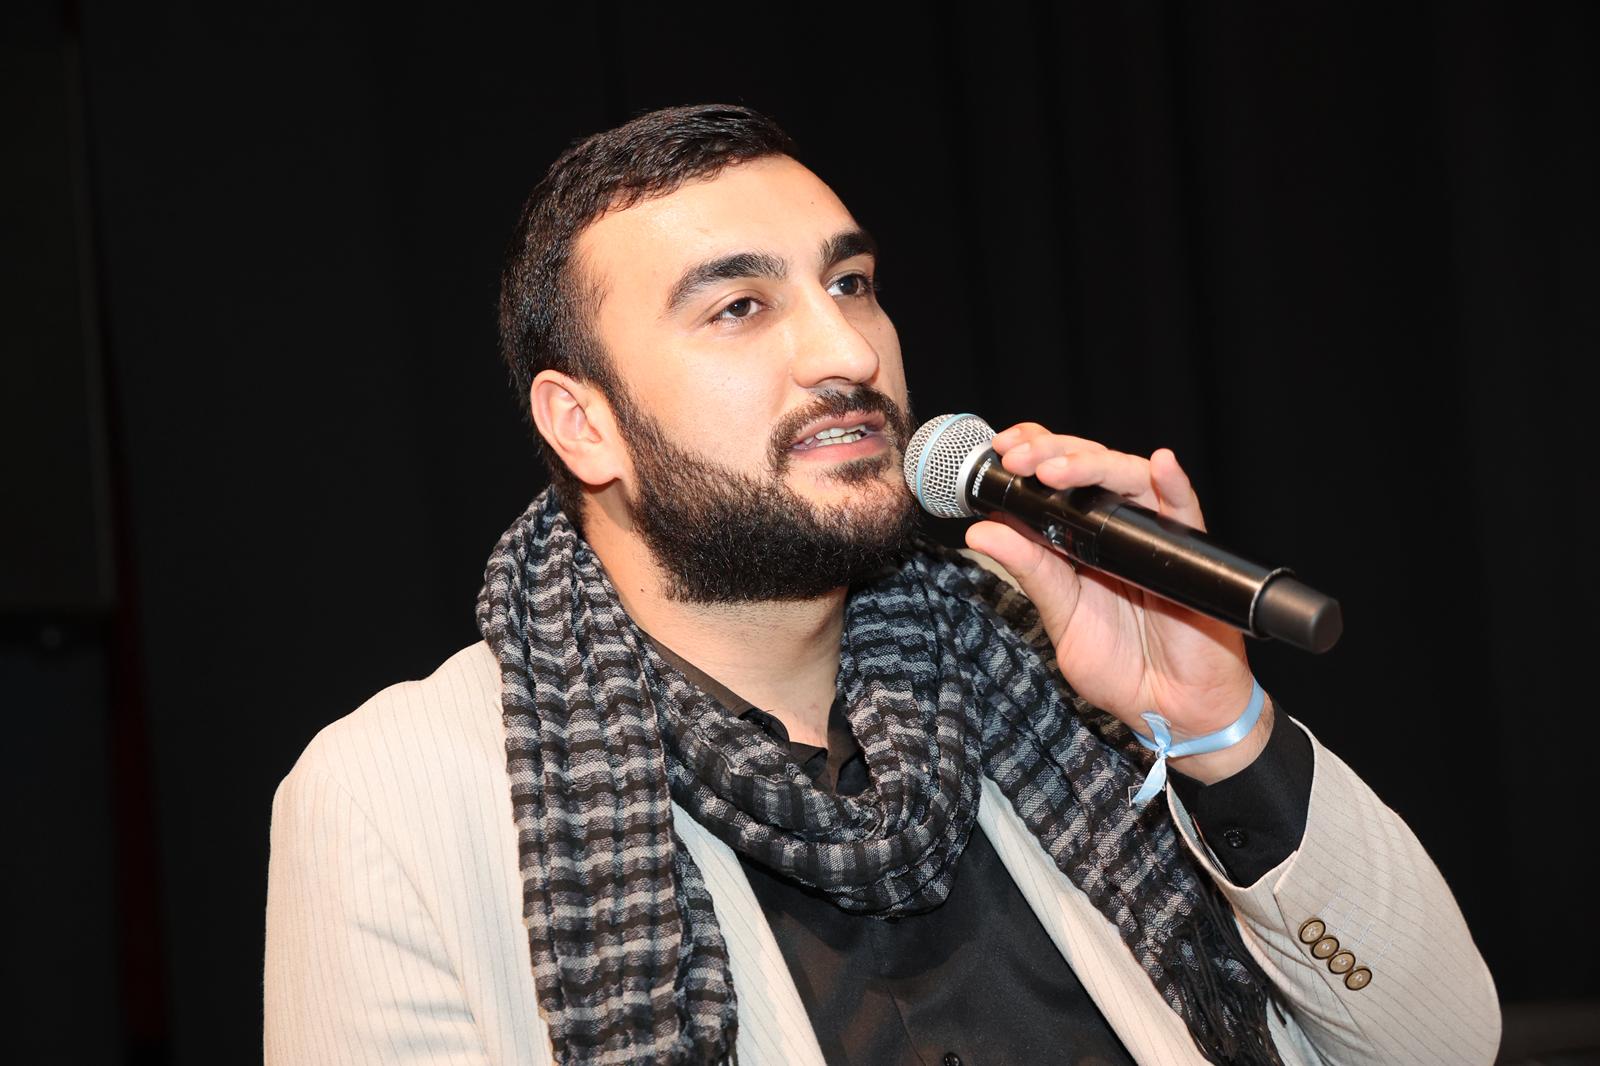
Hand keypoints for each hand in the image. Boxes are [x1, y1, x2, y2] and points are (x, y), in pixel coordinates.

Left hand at [964, 423, 1272, 783]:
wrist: (1171, 711)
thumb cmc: (1122, 666)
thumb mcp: (1063, 616)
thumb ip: (1030, 572)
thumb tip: (981, 530)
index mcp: (1081, 538)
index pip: (1057, 477)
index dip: (1032, 453)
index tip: (1000, 452)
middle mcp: (1117, 526)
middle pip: (1088, 466)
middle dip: (1050, 453)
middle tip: (1019, 459)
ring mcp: (1154, 534)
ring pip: (1128, 476)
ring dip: (1091, 464)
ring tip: (1056, 469)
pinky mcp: (1191, 551)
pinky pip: (1186, 509)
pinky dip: (1174, 483)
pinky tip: (1160, 465)